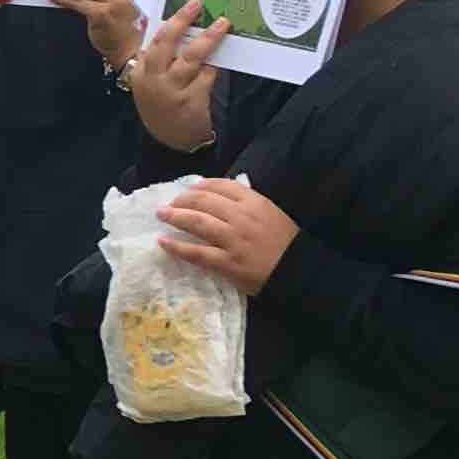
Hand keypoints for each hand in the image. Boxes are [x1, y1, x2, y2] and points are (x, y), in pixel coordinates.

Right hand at [131, 2, 229, 150]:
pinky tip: (223, 54)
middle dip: (182, 21)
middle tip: (197, 4)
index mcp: (141, 71)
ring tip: (222, 24)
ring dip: (208, 38)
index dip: (171, 20)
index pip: (154, 39)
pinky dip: (214, 64)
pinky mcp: (190, 101)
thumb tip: (181, 27)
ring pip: (190, 58)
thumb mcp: (152, 83)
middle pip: (166, 43)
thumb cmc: (162, 105)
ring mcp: (170, 91)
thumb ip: (161, 59)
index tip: (187, 4)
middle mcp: (152, 79)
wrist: (169, 142)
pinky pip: (206, 76)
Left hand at [156, 176, 295, 293]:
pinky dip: (176, 246)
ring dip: (174, 216)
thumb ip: (247, 203)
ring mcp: (233, 240)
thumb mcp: (271, 213)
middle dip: (181, 199)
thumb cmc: (285, 243)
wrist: (298, 272)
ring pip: (197, 222)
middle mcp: (242, 217)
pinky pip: (196, 252)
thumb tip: (217, 195)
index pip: (221, 185)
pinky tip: (163, 242)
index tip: (188, 189)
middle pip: (203, 201)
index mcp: (254, 202)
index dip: (200, 186)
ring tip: (161, 215)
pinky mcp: (227, 262)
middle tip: (168, 204)